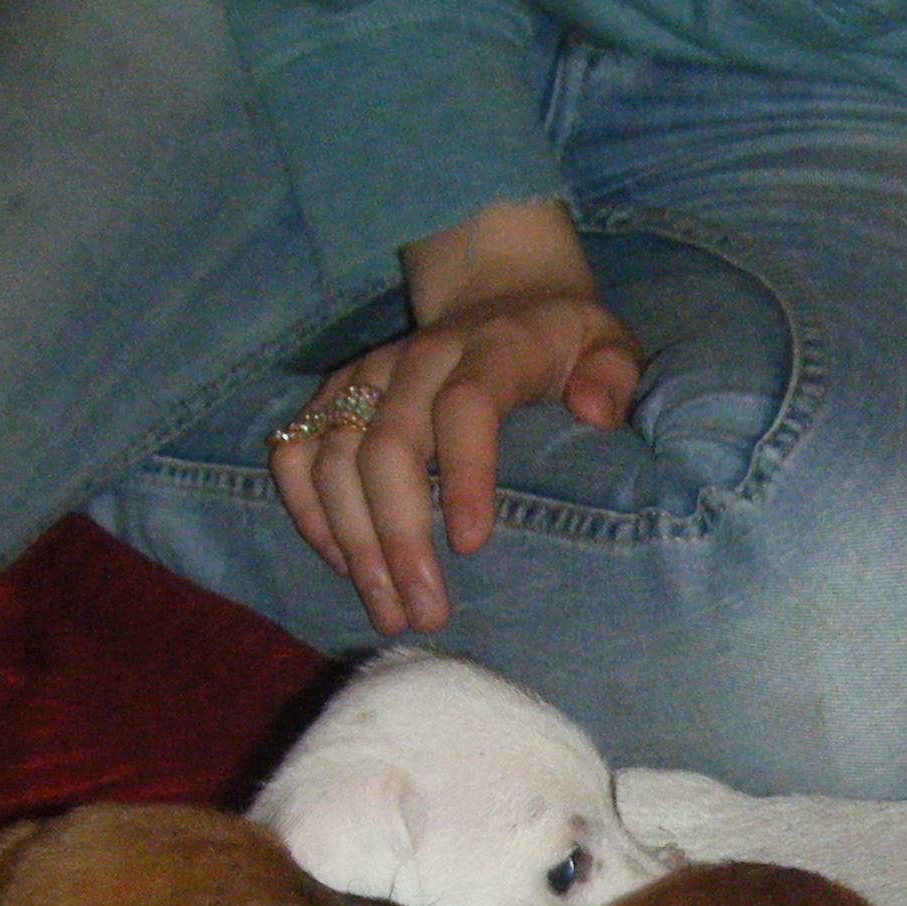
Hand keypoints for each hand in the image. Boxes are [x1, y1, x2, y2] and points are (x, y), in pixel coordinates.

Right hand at [269, 208, 641, 635]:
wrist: (499, 292)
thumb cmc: (562, 344)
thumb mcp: (609, 346)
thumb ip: (612, 377)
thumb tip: (592, 413)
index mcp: (492, 347)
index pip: (466, 405)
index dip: (463, 474)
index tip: (471, 547)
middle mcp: (418, 358)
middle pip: (387, 446)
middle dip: (401, 538)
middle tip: (425, 613)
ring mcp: (366, 375)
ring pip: (333, 458)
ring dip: (354, 543)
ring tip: (388, 612)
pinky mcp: (332, 394)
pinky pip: (294, 455)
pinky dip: (309, 515)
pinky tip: (343, 569)